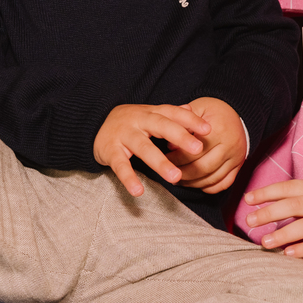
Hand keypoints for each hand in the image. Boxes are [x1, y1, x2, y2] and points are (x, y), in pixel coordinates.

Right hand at [94, 103, 210, 196]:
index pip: (173, 113)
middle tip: (198, 149)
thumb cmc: (131, 122)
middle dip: (180, 136)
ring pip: (143, 148)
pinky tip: (138, 192)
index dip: (191, 120)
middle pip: (161, 126)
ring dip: (160, 162)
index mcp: (151, 112)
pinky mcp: (111, 151)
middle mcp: (139, 121)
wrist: (94, 123)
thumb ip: (170, 114)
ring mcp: (124, 135)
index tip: (209, 130)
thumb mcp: (150, 115)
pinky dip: (129, 178)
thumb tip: (193, 110)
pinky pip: (121, 166)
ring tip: (176, 178)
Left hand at [168, 97, 245, 193]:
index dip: (176, 158)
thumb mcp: (197, 109)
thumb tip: (169, 145)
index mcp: (219, 130)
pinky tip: (195, 182)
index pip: (194, 151)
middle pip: (202, 168)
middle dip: (183, 173)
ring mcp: (237, 157)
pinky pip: (223, 184)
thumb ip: (182, 124)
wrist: (235, 111)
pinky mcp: (239, 166)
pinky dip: (208, 187)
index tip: (164, 158)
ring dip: (193, 182)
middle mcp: (230, 145)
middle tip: (169, 171)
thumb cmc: (212, 110)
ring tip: (179, 179)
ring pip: (212, 179)